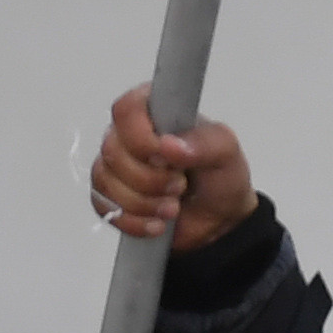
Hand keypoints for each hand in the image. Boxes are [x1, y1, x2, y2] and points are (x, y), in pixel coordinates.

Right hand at [91, 86, 254, 249]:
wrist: (220, 220)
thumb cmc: (220, 177)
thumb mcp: (226, 152)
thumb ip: (204, 142)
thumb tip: (170, 145)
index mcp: (154, 113)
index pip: (126, 109)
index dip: (141, 137)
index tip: (167, 157)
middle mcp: (127, 136)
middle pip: (113, 151)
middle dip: (151, 178)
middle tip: (180, 185)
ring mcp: (114, 167)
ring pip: (107, 183)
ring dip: (146, 203)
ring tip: (174, 205)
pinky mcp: (108, 198)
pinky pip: (107, 209)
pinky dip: (136, 221)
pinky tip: (158, 222)